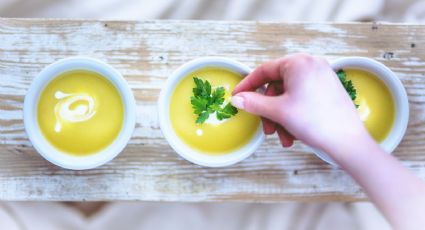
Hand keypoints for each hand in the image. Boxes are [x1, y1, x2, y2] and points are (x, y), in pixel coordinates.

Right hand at [231, 53, 369, 153]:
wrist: (348, 142)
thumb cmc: (316, 122)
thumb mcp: (278, 111)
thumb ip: (254, 103)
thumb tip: (237, 99)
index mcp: (299, 62)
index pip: (264, 71)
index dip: (247, 86)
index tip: (237, 97)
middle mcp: (311, 64)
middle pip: (276, 86)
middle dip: (269, 111)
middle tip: (268, 129)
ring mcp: (321, 76)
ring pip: (288, 96)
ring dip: (281, 118)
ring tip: (284, 137)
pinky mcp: (327, 89)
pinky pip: (301, 98)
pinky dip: (293, 115)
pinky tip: (294, 134)